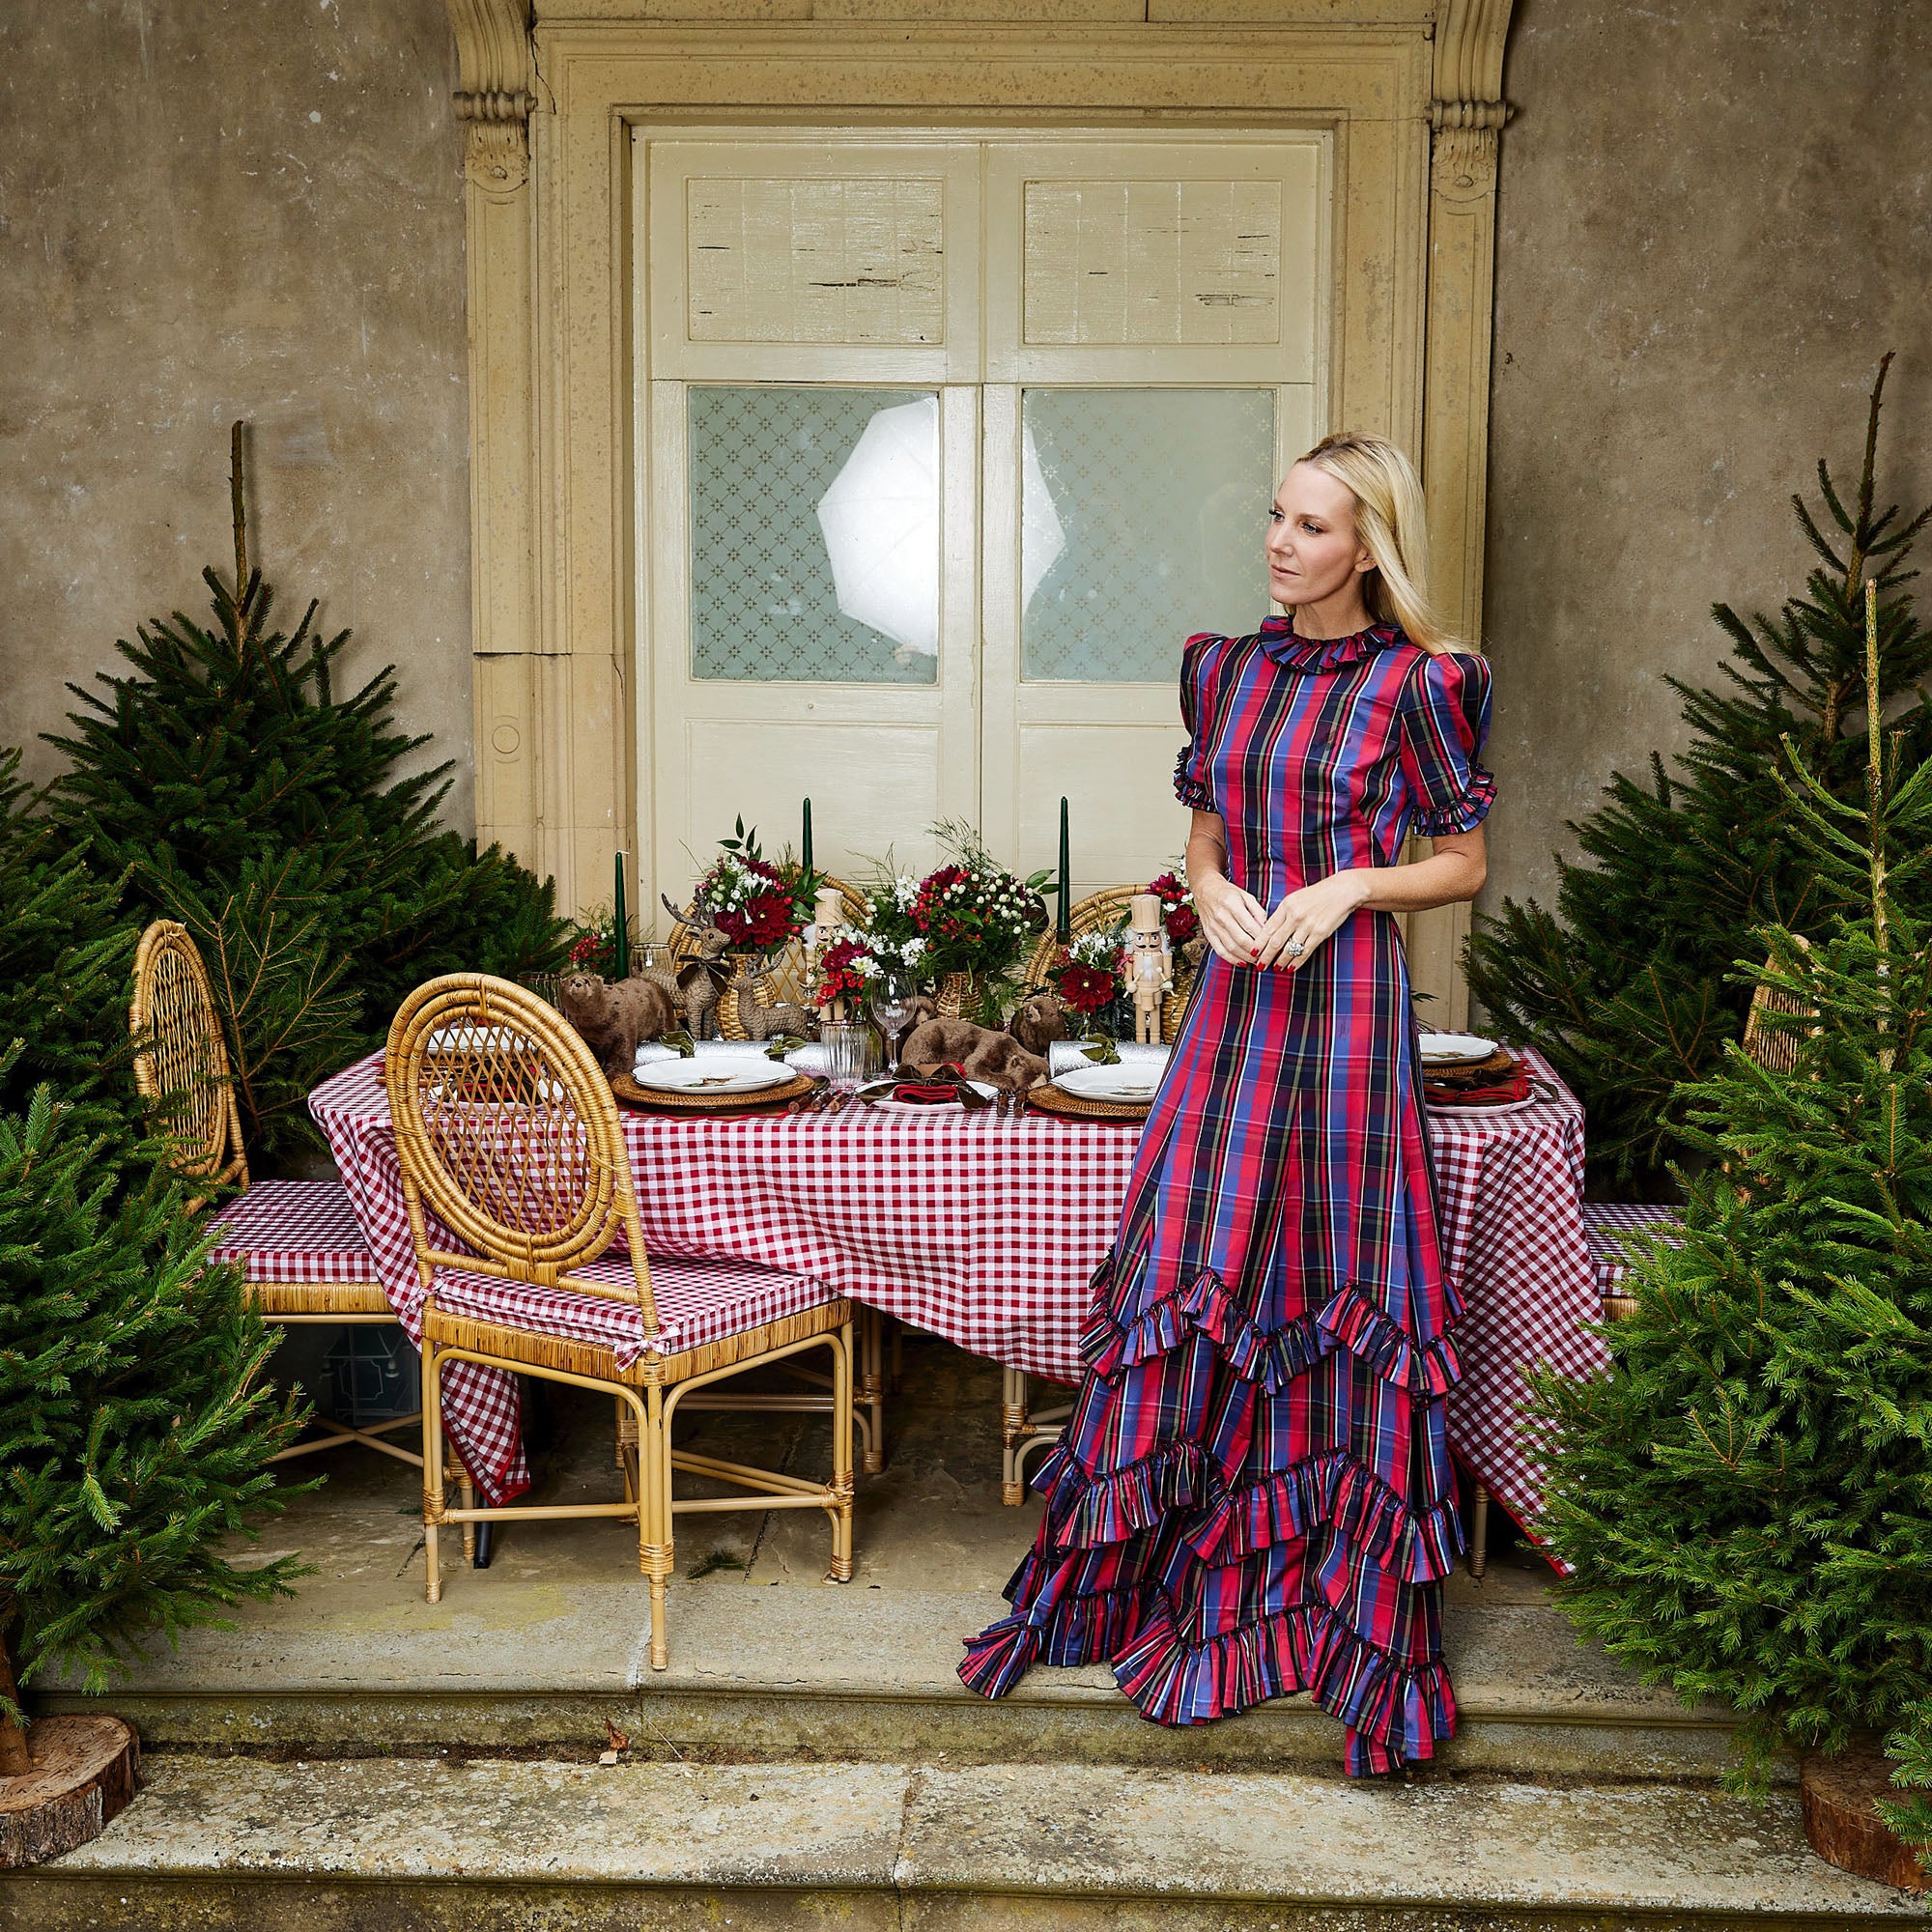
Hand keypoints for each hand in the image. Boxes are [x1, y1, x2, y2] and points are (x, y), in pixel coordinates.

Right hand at [1194, 873, 1268, 966]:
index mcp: (1232, 904)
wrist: (1205, 889)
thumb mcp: (1246, 896)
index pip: (1250, 926)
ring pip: (1231, 948)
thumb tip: (1267, 928)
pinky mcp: (1208, 934)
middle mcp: (1221, 916)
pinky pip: (1220, 951)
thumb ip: (1258, 911)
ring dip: (1245, 957)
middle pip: (1241, 940)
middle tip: (1265, 956)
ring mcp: (1213, 927)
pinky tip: (1242, 962)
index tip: (1271, 944)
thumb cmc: (1227, 892)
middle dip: (1255, 951)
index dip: (1262, 939)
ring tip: (1256, 961)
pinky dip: (1231, 959)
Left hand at [1252, 870, 1372, 970]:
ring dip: (1280, 961)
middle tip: (1259, 966)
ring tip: (1275, 968)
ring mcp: (1307, 925)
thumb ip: (1282, 913)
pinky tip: (1291, 967)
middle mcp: (1295, 916)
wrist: (1341, 891)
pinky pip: (1305, 952)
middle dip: (1266, 956)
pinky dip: (1296, 962)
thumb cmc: (1316, 895)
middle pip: (1275, 941)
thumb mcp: (1294, 898)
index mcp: (1286, 906)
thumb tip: (1268, 931)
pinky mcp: (1320, 933)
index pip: (1267, 928)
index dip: (1259, 943)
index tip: (1252, 952)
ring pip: (1289, 949)